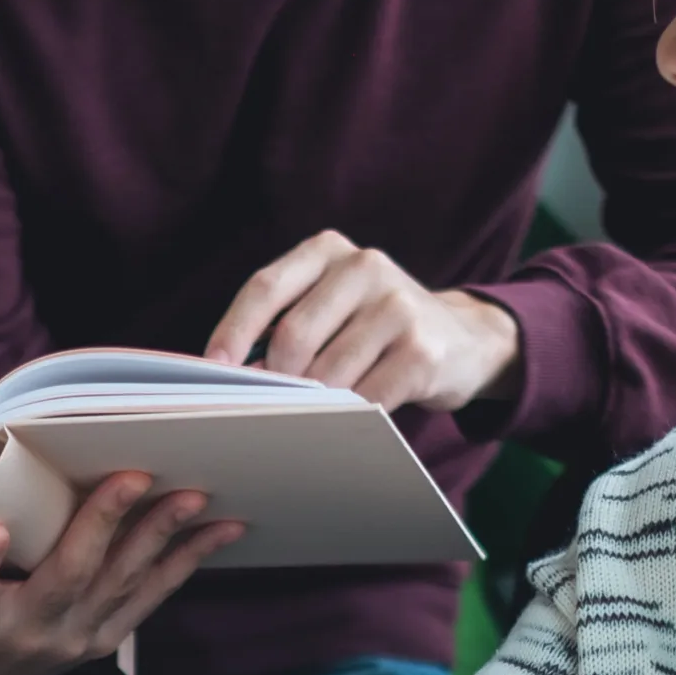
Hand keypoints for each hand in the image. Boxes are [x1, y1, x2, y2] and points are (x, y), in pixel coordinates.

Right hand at [0, 472, 244, 674]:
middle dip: (101, 528)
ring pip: (120, 584)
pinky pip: (151, 595)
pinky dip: (186, 561)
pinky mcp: (107, 635)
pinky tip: (221, 527)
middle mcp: (28, 632)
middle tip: (131, 480)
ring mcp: (74, 637)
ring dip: (158, 540)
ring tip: (193, 495)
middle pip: (67, 579)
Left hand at [206, 230, 521, 412]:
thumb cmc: (373, 329)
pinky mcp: (422, 351)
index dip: (233, 332)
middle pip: (293, 336)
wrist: (462, 340)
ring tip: (309, 419)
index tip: (213, 370)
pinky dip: (349, 418)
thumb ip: (285, 322)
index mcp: (328, 250)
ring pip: (329, 374)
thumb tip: (229, 373)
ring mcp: (398, 307)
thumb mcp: (330, 305)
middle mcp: (365, 267)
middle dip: (275, 381)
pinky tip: (347, 423)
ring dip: (313, 405)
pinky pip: (366, 397)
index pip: (266, 288)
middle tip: (268, 408)